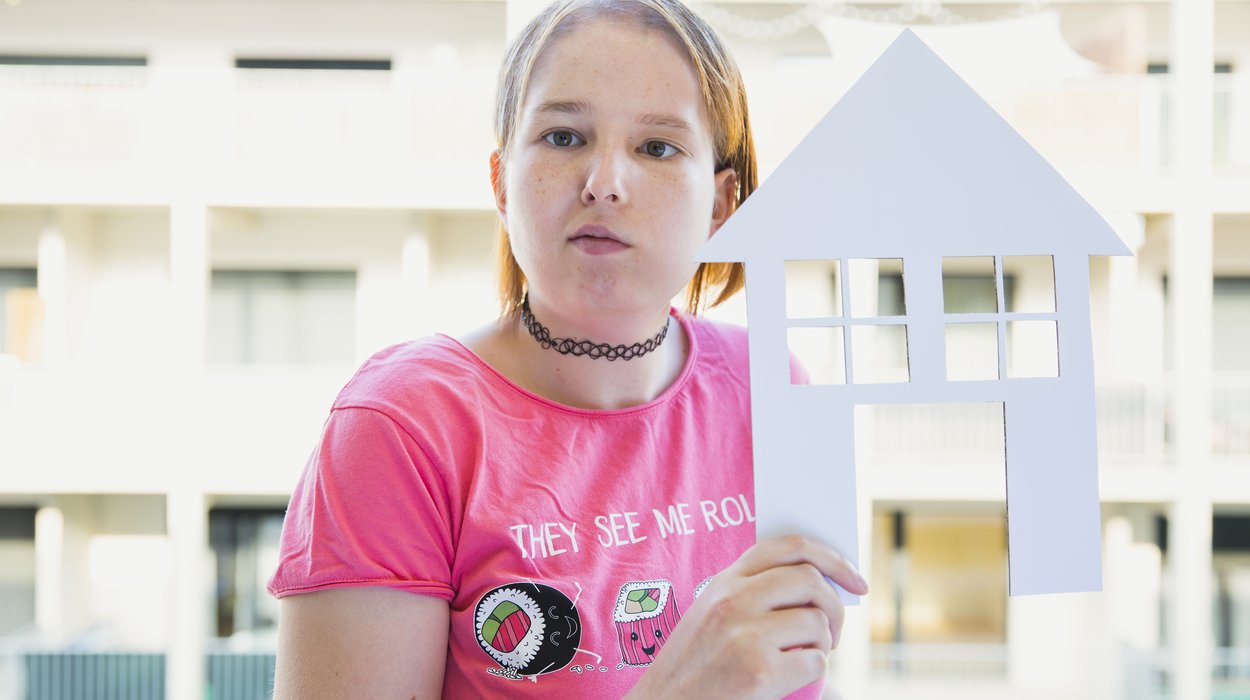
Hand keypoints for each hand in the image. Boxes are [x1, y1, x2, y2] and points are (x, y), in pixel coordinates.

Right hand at [624, 535, 868, 699]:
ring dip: (823, 645)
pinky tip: (790, 680)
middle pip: (811, 580)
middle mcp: (733, 599)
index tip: (854, 579)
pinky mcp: (758, 671)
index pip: (789, 546)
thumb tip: (819, 584)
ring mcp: (745, 634)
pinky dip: (813, 673)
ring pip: (817, 622)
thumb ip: (752, 592)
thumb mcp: (712, 613)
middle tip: (833, 633)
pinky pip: (815, 662)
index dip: (831, 557)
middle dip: (836, 607)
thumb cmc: (695, 664)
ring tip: (803, 658)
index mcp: (725, 581)